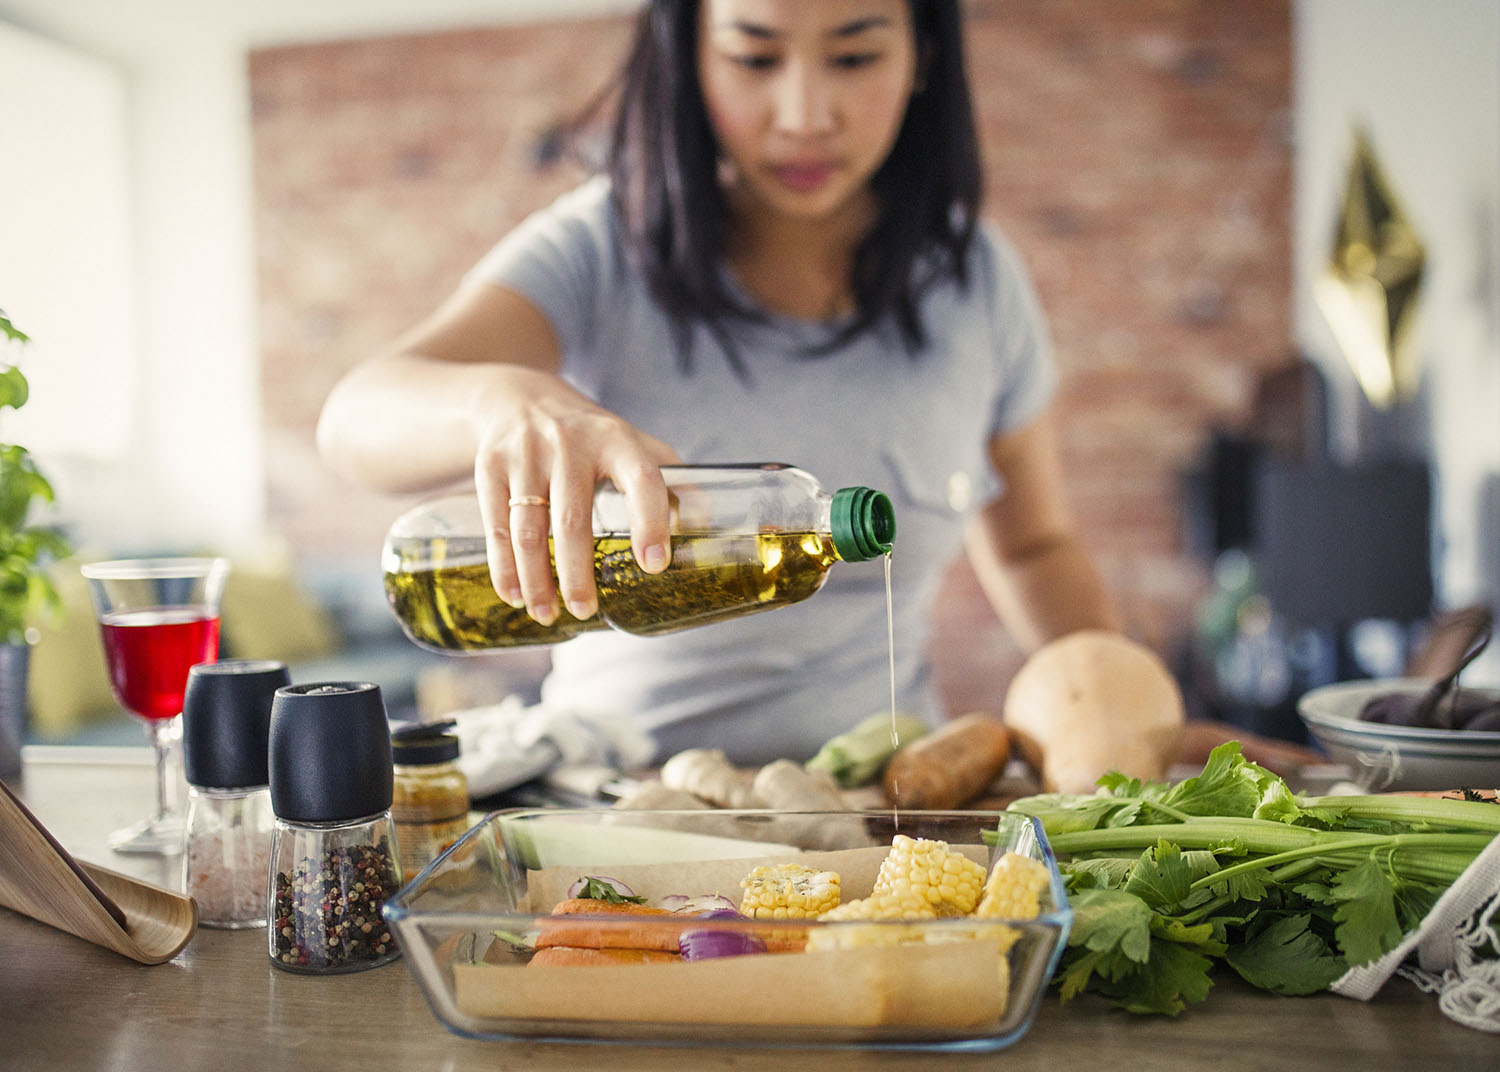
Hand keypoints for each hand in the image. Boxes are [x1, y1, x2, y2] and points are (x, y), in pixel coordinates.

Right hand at [471, 366, 679, 624]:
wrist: (518, 398)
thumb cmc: (590, 436)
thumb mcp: (633, 443)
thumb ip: (671, 480)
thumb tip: (704, 524)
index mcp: (616, 440)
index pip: (641, 479)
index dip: (650, 522)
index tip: (653, 565)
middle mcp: (570, 444)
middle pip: (573, 519)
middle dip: (577, 573)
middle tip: (586, 611)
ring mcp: (526, 454)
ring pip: (528, 528)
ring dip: (536, 579)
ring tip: (547, 614)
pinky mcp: (490, 466)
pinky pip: (496, 524)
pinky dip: (504, 565)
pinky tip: (514, 593)